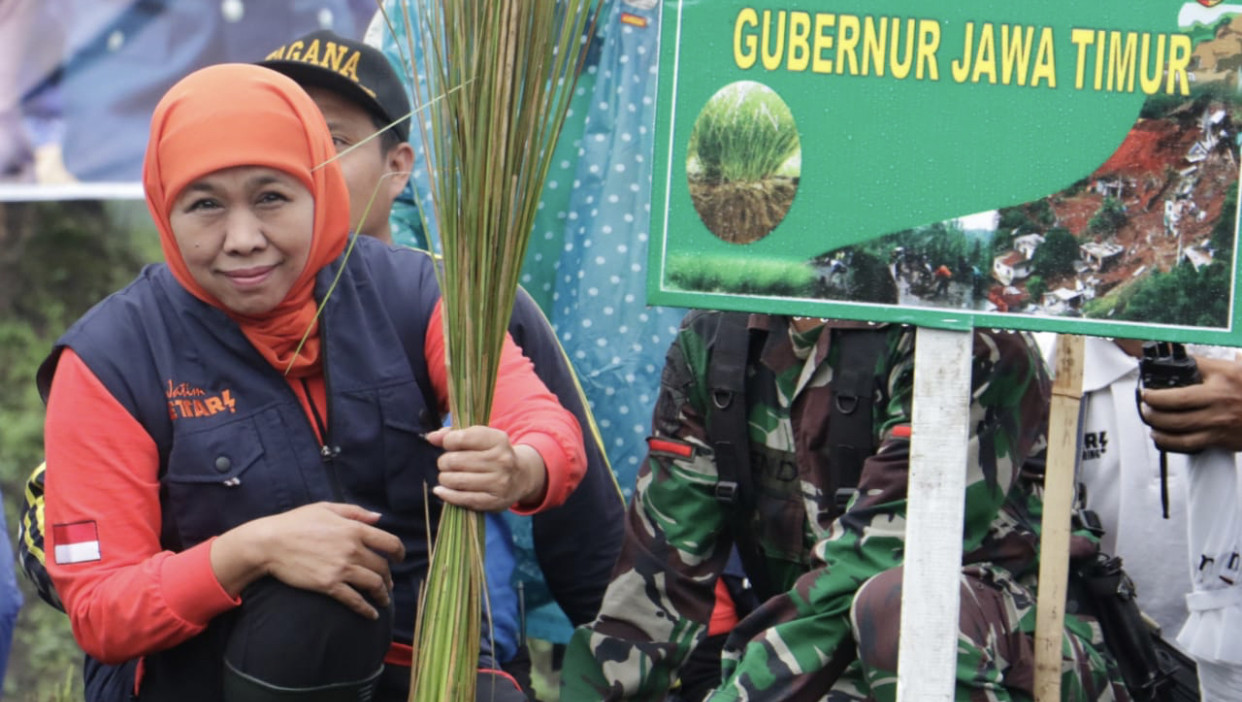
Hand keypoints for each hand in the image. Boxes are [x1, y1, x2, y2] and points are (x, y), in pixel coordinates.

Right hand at [212, 502, 404, 619]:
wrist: (270, 543)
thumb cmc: (296, 522)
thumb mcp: (327, 508)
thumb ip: (355, 512)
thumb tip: (379, 517)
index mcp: (354, 529)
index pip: (389, 542)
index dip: (399, 552)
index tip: (399, 559)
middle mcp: (352, 549)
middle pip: (382, 567)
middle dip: (388, 577)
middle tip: (387, 583)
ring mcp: (341, 568)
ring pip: (374, 584)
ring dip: (382, 595)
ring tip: (384, 600)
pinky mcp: (329, 585)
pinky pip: (354, 600)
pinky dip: (366, 610)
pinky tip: (371, 615)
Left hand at [426, 426, 546, 511]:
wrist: (521, 477)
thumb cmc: (493, 455)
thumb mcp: (481, 439)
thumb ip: (455, 434)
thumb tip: (432, 437)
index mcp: (498, 440)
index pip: (461, 438)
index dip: (447, 442)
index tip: (448, 445)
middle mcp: (501, 460)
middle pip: (455, 460)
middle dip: (444, 462)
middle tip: (447, 464)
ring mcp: (499, 482)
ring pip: (455, 480)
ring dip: (445, 478)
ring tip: (447, 476)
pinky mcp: (493, 501)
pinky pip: (462, 498)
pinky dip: (447, 494)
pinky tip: (441, 490)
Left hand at [1140, 355, 1241, 453]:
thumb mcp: (1241, 369)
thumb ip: (1219, 362)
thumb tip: (1193, 358)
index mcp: (1224, 378)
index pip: (1189, 370)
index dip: (1165, 376)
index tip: (1149, 384)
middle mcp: (1219, 400)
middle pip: (1174, 402)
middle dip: (1152, 403)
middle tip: (1145, 401)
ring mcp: (1218, 421)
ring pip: (1177, 425)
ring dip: (1156, 423)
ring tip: (1149, 418)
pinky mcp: (1220, 439)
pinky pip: (1188, 443)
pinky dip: (1169, 442)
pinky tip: (1161, 437)